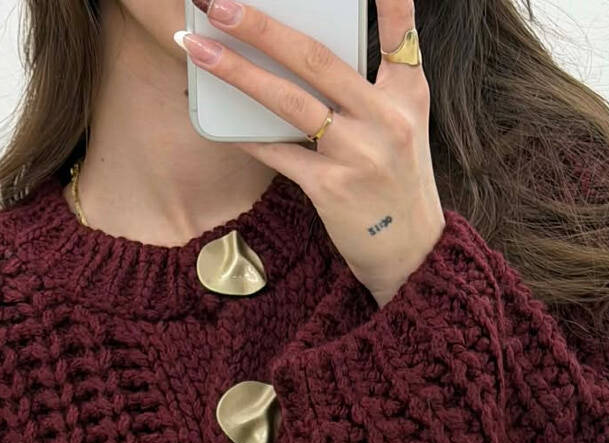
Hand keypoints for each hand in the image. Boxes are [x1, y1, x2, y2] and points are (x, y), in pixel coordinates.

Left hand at [178, 0, 444, 305]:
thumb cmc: (397, 181)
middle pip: (316, 59)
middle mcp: (386, 117)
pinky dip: (249, 137)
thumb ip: (370, 86)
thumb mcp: (402, 124)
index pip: (400, 32)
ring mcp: (358, 154)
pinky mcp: (331, 189)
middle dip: (262, 27)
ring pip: (288, 102)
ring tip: (198, 49)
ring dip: (238, 73)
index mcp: (407, 92)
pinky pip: (279, 154)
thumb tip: (305, 55)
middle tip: (218, 4)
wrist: (410, 252)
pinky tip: (221, 120)